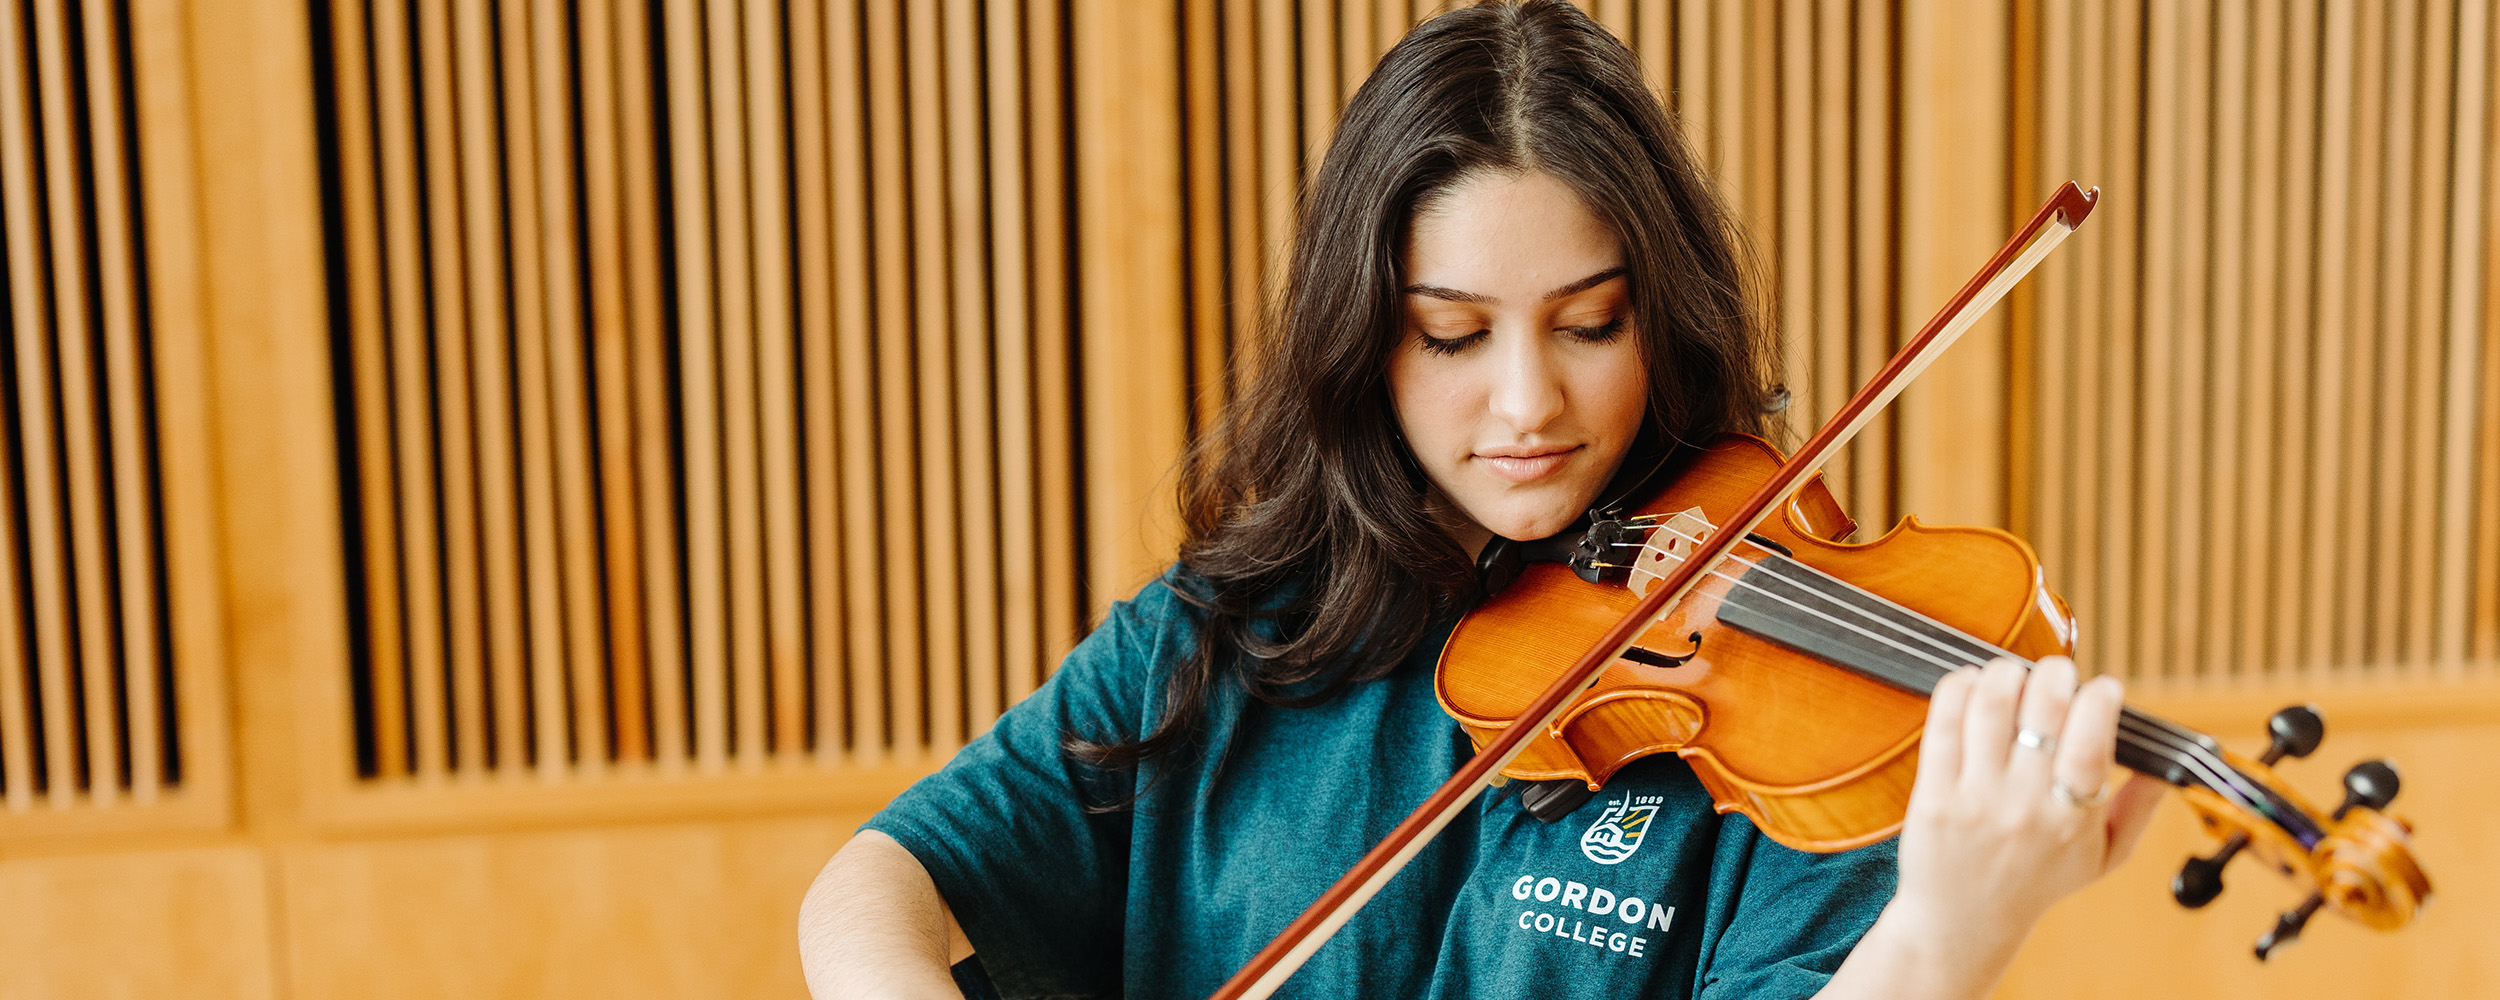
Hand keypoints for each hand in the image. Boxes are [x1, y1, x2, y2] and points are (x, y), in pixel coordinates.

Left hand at [1893, 657, 2163, 955]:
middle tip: (2056, 674)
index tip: (2104, 688)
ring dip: (2006, 673)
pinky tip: (1973, 685)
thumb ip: (2139, 810)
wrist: (1964, 923)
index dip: (2101, 699)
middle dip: (2055, 673)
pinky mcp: (1934, 794)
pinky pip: (1944, 722)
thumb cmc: (2037, 882)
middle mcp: (2025, 806)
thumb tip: (2168, 766)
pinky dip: (1960, 687)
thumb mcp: (2103, 858)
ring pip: (1991, 704)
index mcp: (2073, 819)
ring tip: (2014, 676)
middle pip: (2042, 709)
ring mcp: (1975, 799)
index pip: (2092, 742)